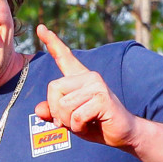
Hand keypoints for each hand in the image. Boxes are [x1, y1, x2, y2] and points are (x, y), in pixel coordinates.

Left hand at [34, 27, 139, 148]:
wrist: (123, 133)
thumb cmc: (96, 124)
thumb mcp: (69, 120)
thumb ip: (53, 113)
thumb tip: (39, 109)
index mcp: (79, 79)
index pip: (63, 57)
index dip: (51, 42)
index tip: (40, 28)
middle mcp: (89, 77)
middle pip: (53, 88)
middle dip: (56, 111)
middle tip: (71, 120)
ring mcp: (97, 85)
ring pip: (63, 105)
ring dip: (69, 121)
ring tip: (84, 122)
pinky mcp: (102, 97)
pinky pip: (76, 115)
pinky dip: (78, 126)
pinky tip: (92, 123)